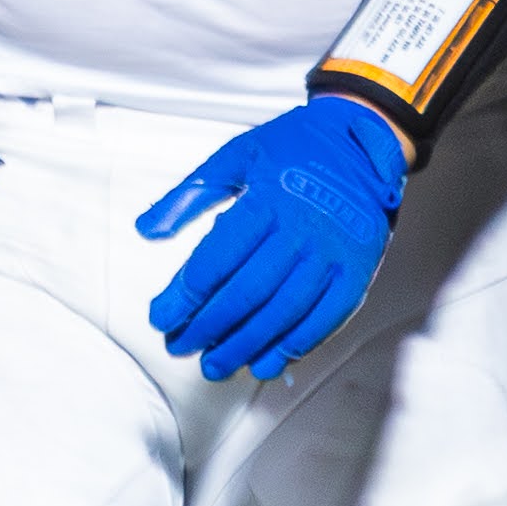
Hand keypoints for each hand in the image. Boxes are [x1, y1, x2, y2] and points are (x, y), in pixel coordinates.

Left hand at [135, 97, 407, 382]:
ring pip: (282, 313)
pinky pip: (322, 321)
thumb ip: (189, 195)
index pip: (217, 259)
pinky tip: (264, 363)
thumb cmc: (292, 148)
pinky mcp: (356, 273)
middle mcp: (301, 229)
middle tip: (178, 347)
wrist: (361, 141)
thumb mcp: (236, 155)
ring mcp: (332, 255)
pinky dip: (292, 348)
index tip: (160, 317)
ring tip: (213, 365)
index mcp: (268, 198)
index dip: (184, 295)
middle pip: (247, 293)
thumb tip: (145, 230)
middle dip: (207, 328)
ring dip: (244, 346)